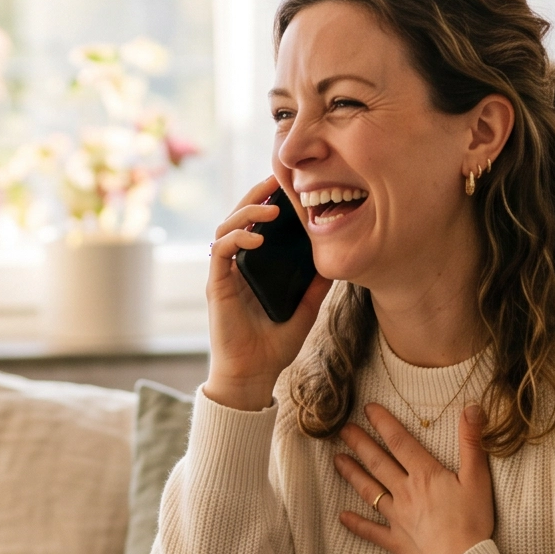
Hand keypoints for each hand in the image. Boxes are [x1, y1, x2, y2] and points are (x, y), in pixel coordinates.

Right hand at [202, 172, 331, 410]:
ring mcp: (225, 273)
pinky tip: (256, 237)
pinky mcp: (217, 285)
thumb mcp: (306, 310)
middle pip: (238, 216)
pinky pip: (220, 251)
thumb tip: (337, 261)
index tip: (288, 184)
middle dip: (256, 194)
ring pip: (226, 227)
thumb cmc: (274, 346)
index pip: (256, 223)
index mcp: (255, 267)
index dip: (268, 200)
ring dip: (247, 212)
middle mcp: (237, 265)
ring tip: (272, 208)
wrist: (253, 375)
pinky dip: (237, 237)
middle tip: (277, 178)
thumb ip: (317, 286)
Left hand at [334, 403, 495, 553]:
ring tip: (337, 460)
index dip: (383, 423)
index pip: (400, 442)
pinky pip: (371, 531)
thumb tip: (471, 407)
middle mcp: (406, 492)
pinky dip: (356, 523)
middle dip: (359, 443)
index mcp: (425, 475)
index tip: (367, 409)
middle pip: (378, 463)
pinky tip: (342, 516)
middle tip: (342, 429)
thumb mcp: (478, 478)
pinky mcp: (396, 541)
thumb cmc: (473, 522)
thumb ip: (472, 442)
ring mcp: (397, 517)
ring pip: (370, 491)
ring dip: (352, 474)